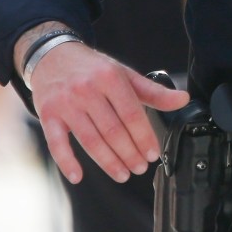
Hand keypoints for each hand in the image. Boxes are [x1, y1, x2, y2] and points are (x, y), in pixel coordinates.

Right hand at [29, 41, 190, 183]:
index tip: (153, 154)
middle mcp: (87, 89)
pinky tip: (78, 177)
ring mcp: (66, 103)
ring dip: (109, 162)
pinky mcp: (48, 114)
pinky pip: (57, 143)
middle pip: (113, 131)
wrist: (52, 55)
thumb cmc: (93, 68)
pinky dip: (67, 163)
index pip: (132, 114)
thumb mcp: (124, 74)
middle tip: (140, 168)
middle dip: (130, 154)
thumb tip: (183, 99)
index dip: (144, 137)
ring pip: (90, 140)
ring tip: (123, 174)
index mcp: (110, 77)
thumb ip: (153, 91)